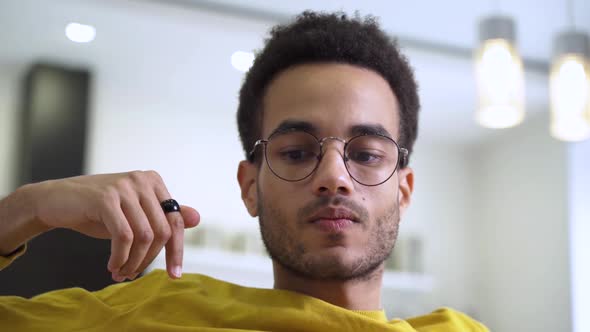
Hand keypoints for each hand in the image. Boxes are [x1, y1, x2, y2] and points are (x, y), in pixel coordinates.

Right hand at [30, 171, 199, 280]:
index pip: (175, 221)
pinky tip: (113, 265)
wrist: (55, 201)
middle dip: (151, 259)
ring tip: (121, 272)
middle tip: (134, 274)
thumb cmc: (99, 211)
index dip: (177, 250)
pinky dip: (120, 257)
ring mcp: (124, 187)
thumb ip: (163, 216)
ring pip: (144, 236)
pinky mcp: (106, 198)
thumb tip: (197, 218)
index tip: (175, 274)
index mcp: (153, 181)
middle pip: (162, 231)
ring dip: (134, 262)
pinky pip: (124, 236)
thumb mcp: (134, 214)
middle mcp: (142, 180)